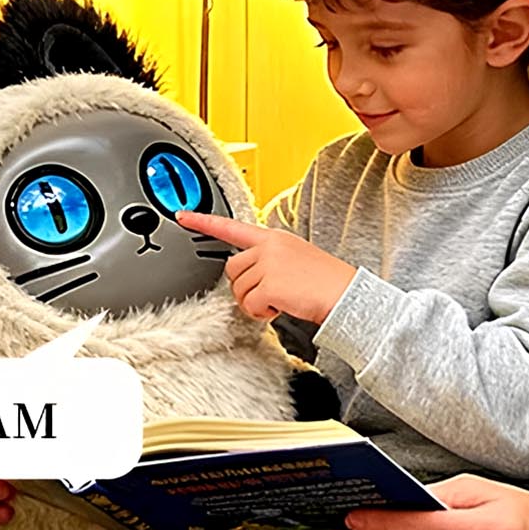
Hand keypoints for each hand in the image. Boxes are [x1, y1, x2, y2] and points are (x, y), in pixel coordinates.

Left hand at [175, 210, 355, 323]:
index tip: (182, 216)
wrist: (347, 295)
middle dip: (246, 286)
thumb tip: (246, 275)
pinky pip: (250, 305)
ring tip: (281, 299)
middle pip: (232, 269)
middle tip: (271, 293)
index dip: (204, 222)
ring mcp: (269, 264)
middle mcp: (269, 247)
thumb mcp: (295, 258)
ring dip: (255, 302)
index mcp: (273, 238)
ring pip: (239, 290)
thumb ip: (268, 259)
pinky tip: (281, 308)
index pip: (232, 227)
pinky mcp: (270, 284)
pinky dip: (263, 313)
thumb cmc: (325, 281)